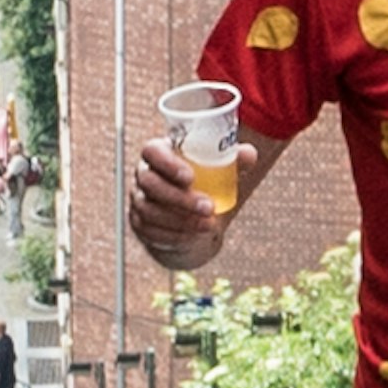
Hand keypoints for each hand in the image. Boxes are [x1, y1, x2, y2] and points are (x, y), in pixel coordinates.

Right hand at [129, 135, 251, 270]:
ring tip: (208, 224)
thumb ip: (234, 158)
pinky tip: (192, 236)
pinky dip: (174, 235)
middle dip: (179, 197)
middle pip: (149, 183)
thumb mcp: (221, 169)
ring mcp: (139, 200)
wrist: (193, 215)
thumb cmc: (206, 182)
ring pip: (149, 210)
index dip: (167, 164)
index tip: (191, 177)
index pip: (152, 150)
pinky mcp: (140, 224)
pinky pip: (150, 231)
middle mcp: (144, 174)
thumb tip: (249, 154)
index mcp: (160, 153)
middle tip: (208, 207)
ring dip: (179, 219)